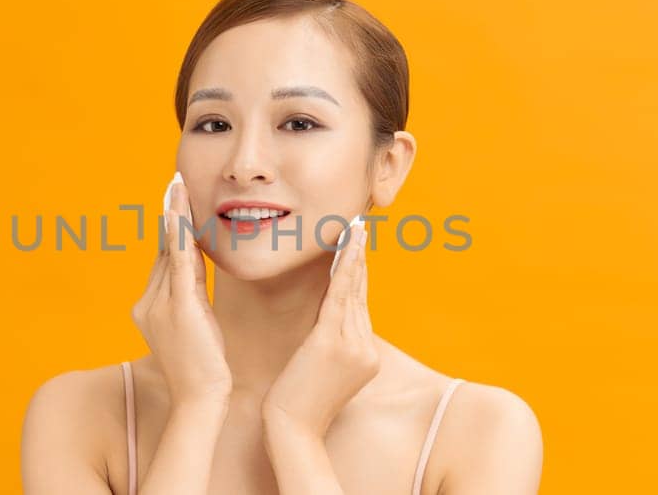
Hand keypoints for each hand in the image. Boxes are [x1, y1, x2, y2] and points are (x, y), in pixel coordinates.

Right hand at [130, 172, 231, 404]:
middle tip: (176, 184)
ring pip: (170, 252)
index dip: (170, 231)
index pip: (162, 261)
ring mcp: (159, 304)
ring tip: (178, 187)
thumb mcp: (191, 326)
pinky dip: (181, 236)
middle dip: (170, 217)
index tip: (174, 203)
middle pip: (163, 251)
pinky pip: (180, 263)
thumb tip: (191, 271)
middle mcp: (146, 302)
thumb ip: (187, 297)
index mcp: (145, 308)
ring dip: (174, 217)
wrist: (201, 398)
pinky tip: (182, 214)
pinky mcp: (179, 306)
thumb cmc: (201, 368)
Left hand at [261, 221, 378, 436]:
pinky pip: (339, 298)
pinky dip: (343, 270)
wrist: (292, 430)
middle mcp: (364, 348)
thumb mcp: (322, 372)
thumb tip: (327, 323)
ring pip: (353, 291)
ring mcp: (353, 347)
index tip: (357, 246)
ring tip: (355, 228)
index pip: (359, 305)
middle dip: (359, 258)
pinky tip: (345, 248)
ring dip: (354, 256)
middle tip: (360, 225)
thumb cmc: (298, 405)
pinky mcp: (333, 344)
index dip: (358, 273)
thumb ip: (331, 346)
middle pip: (360, 293)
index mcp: (364, 355)